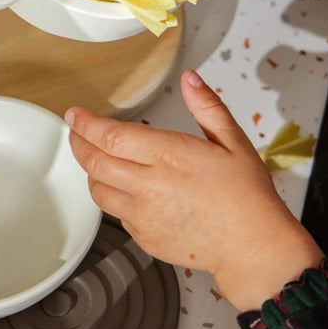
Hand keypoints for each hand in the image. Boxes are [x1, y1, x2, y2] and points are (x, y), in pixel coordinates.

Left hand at [66, 69, 322, 311]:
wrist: (253, 248)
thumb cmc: (247, 197)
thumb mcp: (234, 142)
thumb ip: (207, 107)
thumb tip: (190, 79)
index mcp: (170, 156)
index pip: (111, 136)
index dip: (86, 124)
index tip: (74, 115)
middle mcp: (150, 186)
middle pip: (94, 162)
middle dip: (78, 143)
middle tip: (76, 132)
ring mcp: (143, 215)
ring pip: (98, 191)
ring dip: (93, 172)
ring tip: (99, 159)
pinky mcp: (144, 237)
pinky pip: (116, 214)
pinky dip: (115, 198)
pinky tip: (129, 189)